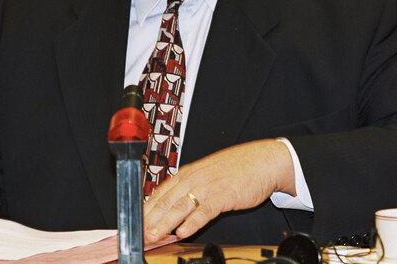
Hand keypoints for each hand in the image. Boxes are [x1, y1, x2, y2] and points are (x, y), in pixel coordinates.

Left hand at [142, 139, 295, 241]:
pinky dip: (193, 222)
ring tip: (154, 236)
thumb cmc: (235, 168)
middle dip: (150, 219)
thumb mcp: (206, 173)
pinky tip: (184, 232)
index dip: (146, 210)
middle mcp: (193, 178)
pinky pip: (204, 211)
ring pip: (180, 206)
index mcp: (186, 173)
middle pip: (166, 201)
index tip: (135, 223)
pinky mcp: (223, 195)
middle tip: (139, 234)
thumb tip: (172, 206)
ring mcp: (207, 186)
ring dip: (165, 223)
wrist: (261, 160)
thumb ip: (189, 188)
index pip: (159, 193)